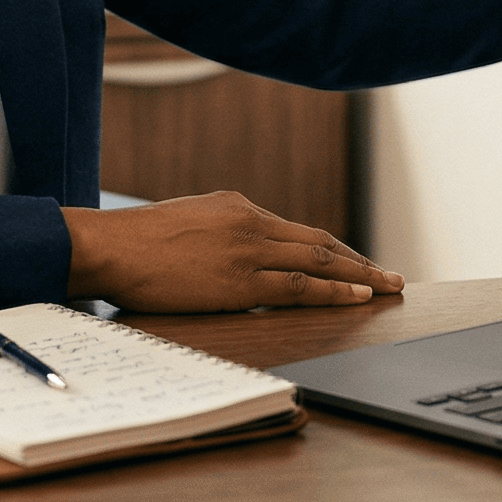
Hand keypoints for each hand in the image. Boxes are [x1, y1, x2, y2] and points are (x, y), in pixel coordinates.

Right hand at [62, 190, 403, 312]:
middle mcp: (250, 222)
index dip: (332, 250)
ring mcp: (247, 250)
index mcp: (237, 206)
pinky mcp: (239, 281)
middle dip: (359, 260)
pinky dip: (332, 290)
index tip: (355, 262)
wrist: (110, 246)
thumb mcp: (188, 220)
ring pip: (318, 261)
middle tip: (391, 275)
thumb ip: (220, 231)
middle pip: (319, 242)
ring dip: (359, 275)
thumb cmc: (137, 240)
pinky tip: (357, 296)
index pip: (297, 231)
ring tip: (388, 286)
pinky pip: (298, 286)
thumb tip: (238, 251)